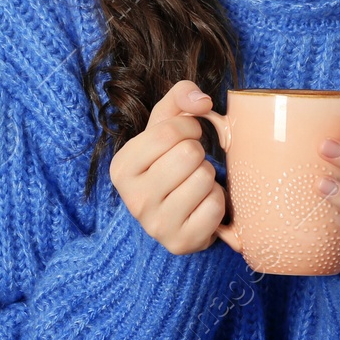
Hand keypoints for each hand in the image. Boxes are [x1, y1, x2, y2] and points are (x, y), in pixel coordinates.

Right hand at [111, 80, 226, 254]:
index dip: (188, 127)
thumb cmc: (168, 163)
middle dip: (198, 154)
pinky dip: (216, 200)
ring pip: (204, 178)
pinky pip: (215, 206)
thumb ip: (180, 97)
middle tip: (190, 164)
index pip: (167, 131)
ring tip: (194, 184)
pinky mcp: (181, 242)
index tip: (188, 136)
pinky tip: (201, 204)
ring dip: (208, 176)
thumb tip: (202, 101)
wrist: (173, 216)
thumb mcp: (165, 126)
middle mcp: (133, 199)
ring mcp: (156, 225)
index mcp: (122, 168)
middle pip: (188, 155)